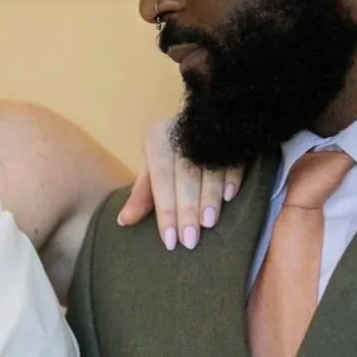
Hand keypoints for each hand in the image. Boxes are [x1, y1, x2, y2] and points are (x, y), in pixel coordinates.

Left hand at [118, 118, 244, 249]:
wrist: (204, 115)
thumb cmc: (172, 149)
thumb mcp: (153, 165)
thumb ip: (142, 194)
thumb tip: (124, 221)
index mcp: (158, 138)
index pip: (161, 178)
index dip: (165, 210)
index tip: (170, 240)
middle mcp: (181, 133)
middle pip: (185, 176)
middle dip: (187, 210)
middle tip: (190, 240)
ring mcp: (208, 133)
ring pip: (209, 168)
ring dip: (210, 197)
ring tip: (208, 224)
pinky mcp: (231, 136)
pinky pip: (233, 158)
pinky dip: (232, 177)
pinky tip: (230, 197)